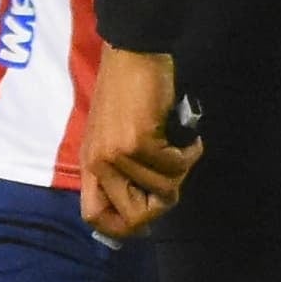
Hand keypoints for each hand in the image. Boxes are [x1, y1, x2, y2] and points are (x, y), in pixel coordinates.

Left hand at [77, 42, 198, 240]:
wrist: (133, 53)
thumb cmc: (127, 91)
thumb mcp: (113, 134)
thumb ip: (121, 166)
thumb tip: (146, 205)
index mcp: (90, 163)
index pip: (94, 215)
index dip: (121, 228)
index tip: (147, 220)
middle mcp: (99, 163)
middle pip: (134, 216)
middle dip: (163, 204)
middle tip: (175, 179)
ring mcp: (118, 154)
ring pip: (163, 190)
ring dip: (182, 172)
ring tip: (183, 148)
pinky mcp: (140, 141)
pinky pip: (176, 166)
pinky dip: (190, 154)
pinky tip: (189, 139)